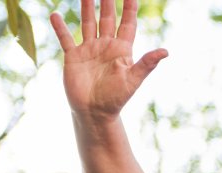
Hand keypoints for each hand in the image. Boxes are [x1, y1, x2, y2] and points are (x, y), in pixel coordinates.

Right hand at [51, 0, 166, 121]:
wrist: (95, 112)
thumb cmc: (117, 98)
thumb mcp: (133, 79)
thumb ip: (147, 64)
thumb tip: (165, 51)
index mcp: (122, 49)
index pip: (127, 23)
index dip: (129, 8)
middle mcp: (106, 46)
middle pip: (107, 18)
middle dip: (108, 2)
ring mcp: (89, 49)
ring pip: (88, 23)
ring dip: (86, 8)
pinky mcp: (73, 57)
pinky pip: (66, 38)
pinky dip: (60, 27)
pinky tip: (55, 14)